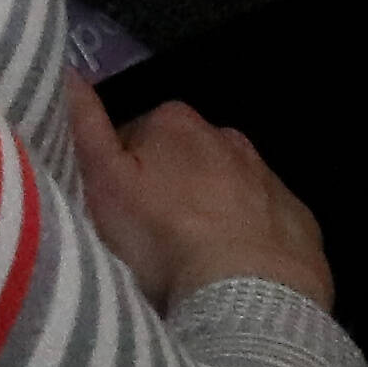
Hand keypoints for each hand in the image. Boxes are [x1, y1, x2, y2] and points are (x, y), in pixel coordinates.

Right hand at [68, 79, 333, 314]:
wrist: (248, 294)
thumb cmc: (162, 238)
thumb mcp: (104, 184)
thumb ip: (85, 127)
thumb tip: (68, 71)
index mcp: (175, 121)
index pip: (133, 138)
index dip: (118, 175)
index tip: (111, 213)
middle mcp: (227, 135)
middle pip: (182, 162)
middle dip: (168, 191)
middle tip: (150, 242)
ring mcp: (269, 177)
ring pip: (226, 189)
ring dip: (209, 213)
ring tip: (192, 263)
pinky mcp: (299, 219)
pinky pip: (264, 223)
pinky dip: (249, 240)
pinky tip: (235, 274)